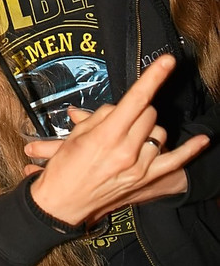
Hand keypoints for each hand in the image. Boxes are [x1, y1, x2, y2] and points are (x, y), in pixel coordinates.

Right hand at [29, 54, 209, 225]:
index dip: (153, 77)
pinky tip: (203, 138)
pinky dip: (190, 150)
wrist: (61, 204)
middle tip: (119, 118)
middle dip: (137, 109)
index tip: (167, 61)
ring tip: (130, 135)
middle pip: (149, 113)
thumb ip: (99, 118)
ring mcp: (139, 167)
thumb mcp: (75, 136)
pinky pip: (175, 161)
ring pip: (159, 132)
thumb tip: (117, 108)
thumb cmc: (64, 169)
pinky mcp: (145, 179)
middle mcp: (127, 151)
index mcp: (107, 136)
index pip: (136, 100)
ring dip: (148, 128)